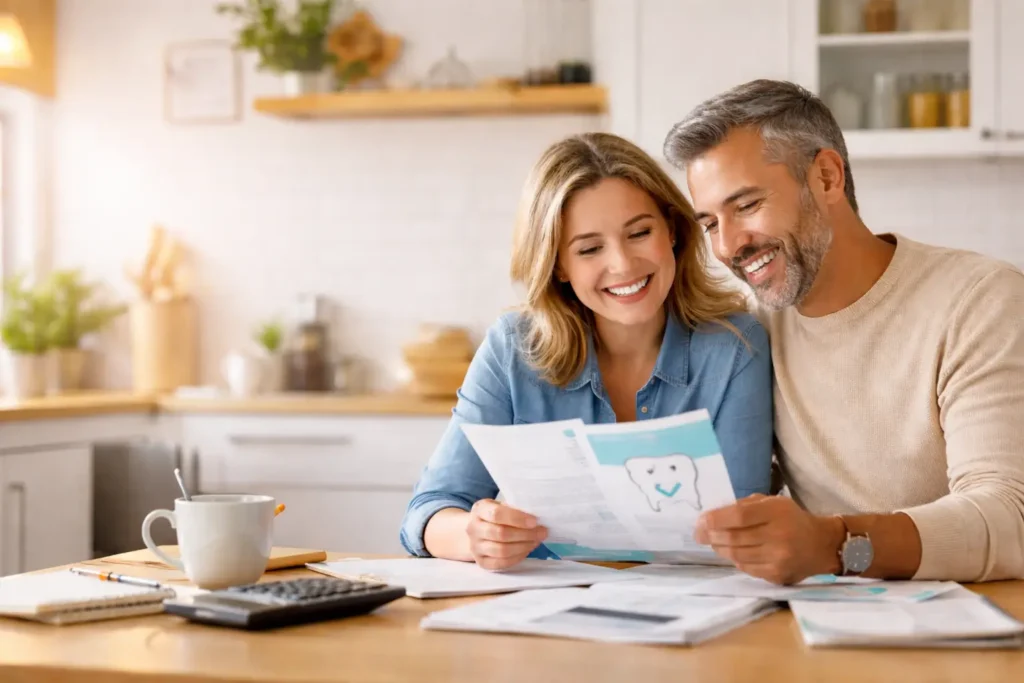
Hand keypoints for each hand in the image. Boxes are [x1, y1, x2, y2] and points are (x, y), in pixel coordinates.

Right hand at [466, 499, 547, 569]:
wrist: (477, 530)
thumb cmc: (495, 516)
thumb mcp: (501, 505)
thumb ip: (515, 509)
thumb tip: (536, 520)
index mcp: (479, 509)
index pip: (496, 514)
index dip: (517, 518)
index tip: (535, 521)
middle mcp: (473, 528)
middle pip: (501, 534)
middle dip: (526, 534)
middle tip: (542, 532)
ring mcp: (475, 547)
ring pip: (502, 550)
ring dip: (524, 546)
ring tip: (536, 541)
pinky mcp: (481, 562)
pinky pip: (501, 563)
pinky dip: (517, 557)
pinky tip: (526, 550)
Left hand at [694, 494, 843, 584]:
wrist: (821, 545)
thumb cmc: (792, 519)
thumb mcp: (773, 503)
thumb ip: (745, 506)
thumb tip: (713, 516)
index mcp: (777, 513)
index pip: (739, 516)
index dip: (716, 519)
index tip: (700, 521)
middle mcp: (778, 537)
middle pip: (734, 538)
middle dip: (711, 535)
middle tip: (699, 533)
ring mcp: (778, 559)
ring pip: (736, 555)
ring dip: (719, 548)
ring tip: (713, 542)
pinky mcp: (776, 576)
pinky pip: (746, 568)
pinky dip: (735, 560)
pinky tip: (732, 553)